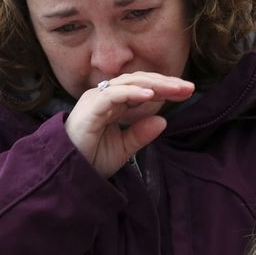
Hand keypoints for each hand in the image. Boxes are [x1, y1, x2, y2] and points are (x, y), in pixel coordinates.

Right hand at [65, 72, 193, 177]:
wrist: (67, 173)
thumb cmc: (89, 159)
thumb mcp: (122, 149)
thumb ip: (140, 135)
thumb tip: (163, 121)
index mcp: (113, 103)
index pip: (143, 88)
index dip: (165, 88)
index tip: (188, 92)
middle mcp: (105, 96)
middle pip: (139, 81)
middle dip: (165, 83)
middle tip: (189, 87)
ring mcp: (97, 100)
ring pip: (129, 83)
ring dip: (154, 85)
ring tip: (176, 89)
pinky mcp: (90, 108)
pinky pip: (113, 95)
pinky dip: (132, 93)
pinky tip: (151, 95)